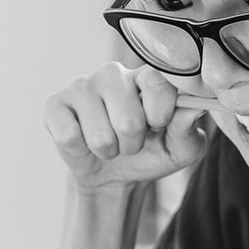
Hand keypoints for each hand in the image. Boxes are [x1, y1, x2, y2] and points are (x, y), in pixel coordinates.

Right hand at [43, 62, 208, 192]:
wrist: (115, 175)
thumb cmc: (152, 153)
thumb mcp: (182, 148)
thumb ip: (189, 129)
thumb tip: (194, 108)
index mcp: (146, 76)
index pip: (157, 82)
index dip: (160, 114)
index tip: (158, 126)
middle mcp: (113, 73)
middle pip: (129, 119)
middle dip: (133, 143)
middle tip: (131, 141)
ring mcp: (82, 85)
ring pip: (100, 134)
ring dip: (109, 151)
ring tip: (110, 144)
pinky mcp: (55, 104)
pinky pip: (69, 136)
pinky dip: (81, 151)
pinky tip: (84, 142)